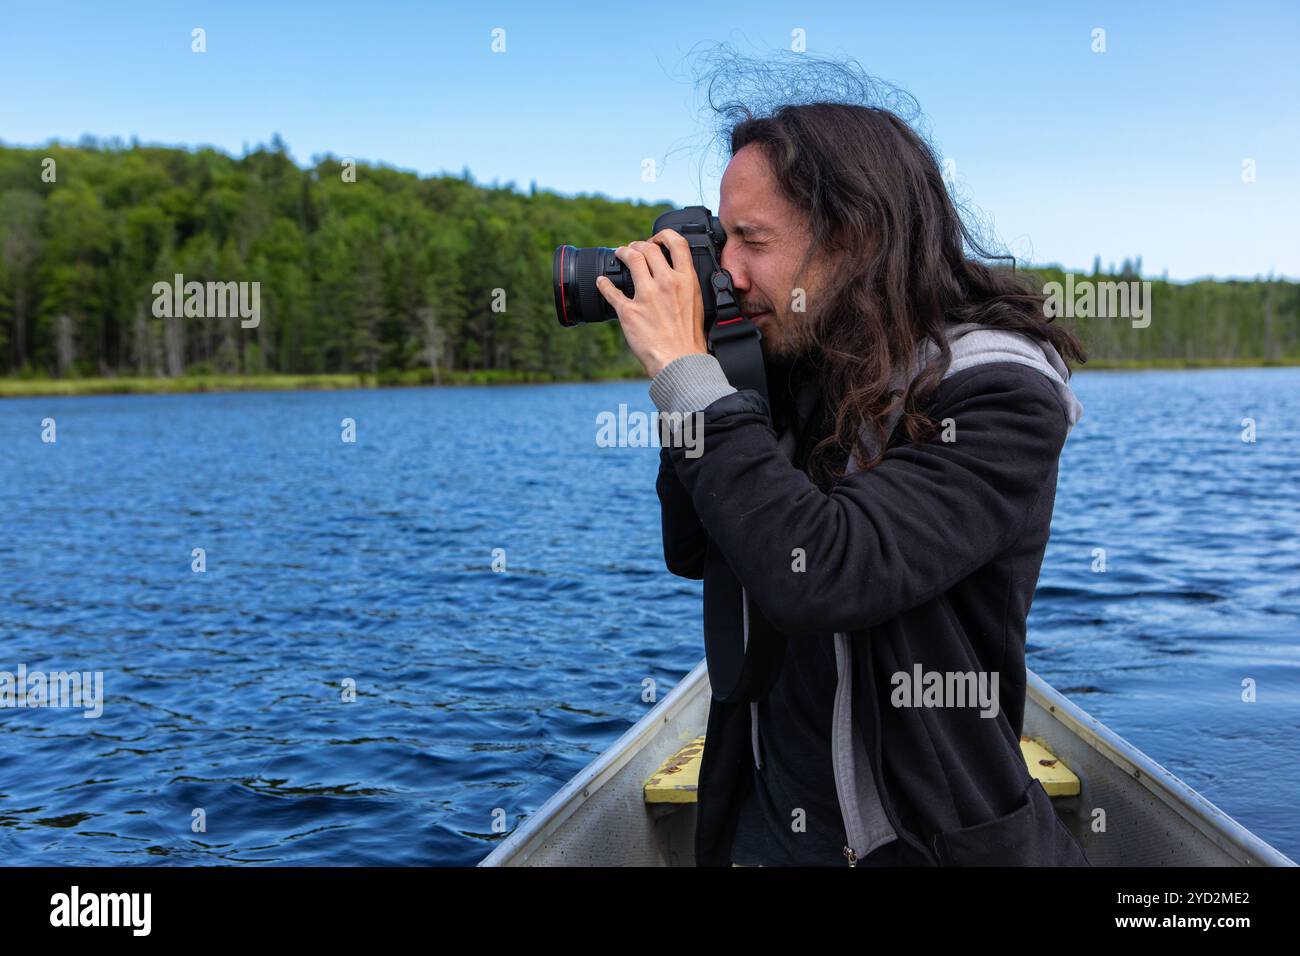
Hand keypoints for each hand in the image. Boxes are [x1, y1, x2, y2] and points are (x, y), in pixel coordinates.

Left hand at [595, 229, 709, 378]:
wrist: (680, 361)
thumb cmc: (689, 338)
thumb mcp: (696, 303)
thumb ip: (685, 286)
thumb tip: (676, 276)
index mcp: (686, 280)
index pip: (677, 242)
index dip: (663, 235)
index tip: (656, 239)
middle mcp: (667, 283)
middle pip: (648, 248)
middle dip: (638, 244)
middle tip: (633, 249)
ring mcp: (647, 295)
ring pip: (631, 259)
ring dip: (622, 253)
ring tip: (619, 255)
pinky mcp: (630, 311)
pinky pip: (611, 290)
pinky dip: (604, 284)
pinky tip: (601, 282)